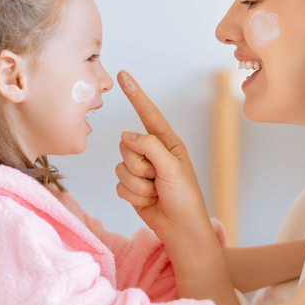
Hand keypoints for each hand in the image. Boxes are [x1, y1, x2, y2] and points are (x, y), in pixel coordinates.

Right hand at [114, 70, 211, 240]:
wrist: (181, 228)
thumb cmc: (185, 197)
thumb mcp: (172, 168)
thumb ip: (149, 146)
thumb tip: (126, 134)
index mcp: (167, 142)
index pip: (148, 113)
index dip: (135, 94)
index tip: (123, 75)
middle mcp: (152, 153)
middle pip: (126, 146)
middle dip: (139, 166)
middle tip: (157, 179)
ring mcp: (141, 170)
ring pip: (121, 167)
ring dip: (138, 185)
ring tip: (156, 192)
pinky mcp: (131, 187)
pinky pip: (119, 185)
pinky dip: (133, 196)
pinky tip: (149, 202)